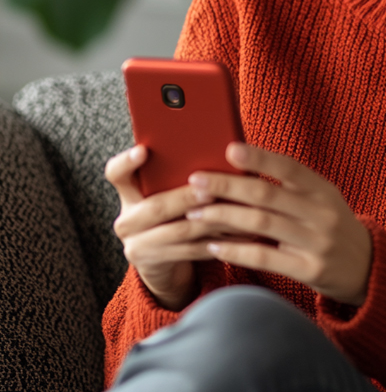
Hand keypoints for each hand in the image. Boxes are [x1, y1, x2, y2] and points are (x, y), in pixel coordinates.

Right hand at [105, 145, 254, 310]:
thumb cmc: (172, 212)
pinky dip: (220, 242)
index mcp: (128, 193)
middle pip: (155, 207)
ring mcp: (137, 246)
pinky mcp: (155, 264)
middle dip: (187, 198)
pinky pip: (191, 251)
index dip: (127, 161)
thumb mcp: (166, 191)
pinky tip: (242, 235)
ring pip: (178, 231)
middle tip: (212, 190)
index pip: (116, 173)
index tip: (143, 150)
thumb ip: (177, 174)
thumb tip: (220, 148)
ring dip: (212, 221)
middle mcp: (127, 220)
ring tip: (238, 212)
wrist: (160, 260)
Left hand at [185, 142, 372, 305]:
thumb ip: (290, 186)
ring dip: (223, 217)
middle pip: (267, 195)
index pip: (289, 167)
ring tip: (196, 212)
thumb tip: (243, 165)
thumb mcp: (322, 199)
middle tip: (196, 181)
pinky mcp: (310, 271)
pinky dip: (236, 251)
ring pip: (261, 225)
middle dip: (227, 186)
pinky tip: (214, 246)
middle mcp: (321, 213)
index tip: (230, 148)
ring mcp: (316, 243)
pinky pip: (265, 258)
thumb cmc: (332, 226)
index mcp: (323, 189)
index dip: (260, 157)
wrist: (367, 268)